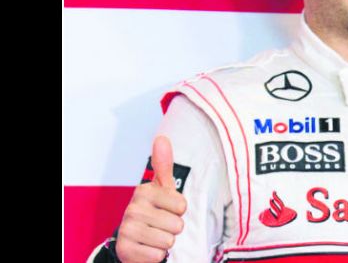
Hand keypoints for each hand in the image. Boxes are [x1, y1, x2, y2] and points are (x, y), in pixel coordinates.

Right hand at [116, 136, 187, 262]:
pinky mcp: (125, 250)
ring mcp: (127, 230)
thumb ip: (164, 165)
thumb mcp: (162, 189)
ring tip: (154, 237)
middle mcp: (132, 209)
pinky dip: (156, 256)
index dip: (179, 211)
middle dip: (173, 229)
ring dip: (165, 243)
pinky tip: (147, 248)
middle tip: (161, 226)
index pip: (182, 205)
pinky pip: (157, 256)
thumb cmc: (154, 212)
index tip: (167, 209)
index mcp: (144, 191)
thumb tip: (162, 137)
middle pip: (177, 225)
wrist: (133, 242)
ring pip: (168, 241)